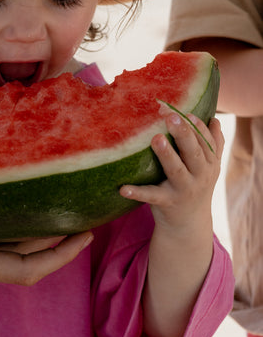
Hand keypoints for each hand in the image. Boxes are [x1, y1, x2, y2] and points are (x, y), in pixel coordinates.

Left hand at [119, 113, 222, 229]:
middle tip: (172, 116)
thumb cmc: (194, 185)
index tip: (186, 112)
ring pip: (176, 170)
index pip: (206, 142)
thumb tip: (213, 118)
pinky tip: (123, 188)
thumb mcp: (209, 167)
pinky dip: (138, 192)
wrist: (189, 224)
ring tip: (156, 139)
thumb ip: (213, 144)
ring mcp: (183, 189)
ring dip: (167, 155)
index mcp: (208, 163)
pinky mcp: (166, 202)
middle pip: (194, 152)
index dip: (197, 126)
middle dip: (184, 134)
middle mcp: (199, 175)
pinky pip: (152, 196)